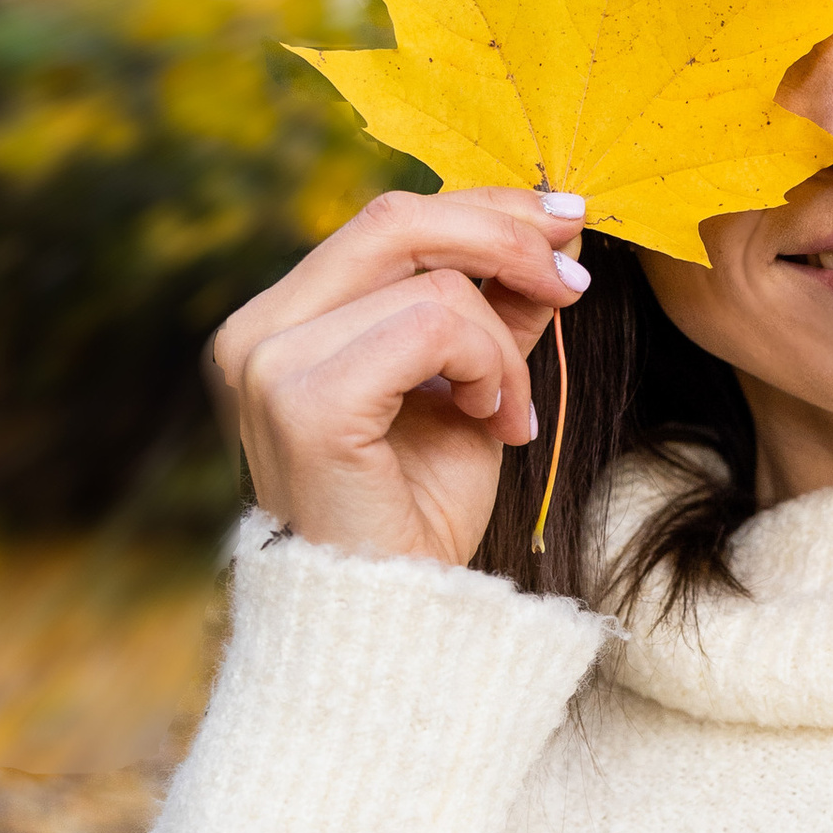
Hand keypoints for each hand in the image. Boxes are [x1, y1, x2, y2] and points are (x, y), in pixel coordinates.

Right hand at [212, 189, 590, 567]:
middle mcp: (258, 332)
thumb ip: (494, 313)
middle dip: (506, 237)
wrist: (390, 624)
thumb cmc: (416, 520)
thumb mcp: (471, 393)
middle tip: (574, 281)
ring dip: (502, 346)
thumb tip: (555, 237)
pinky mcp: (306, 401)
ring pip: (431, 282)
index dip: (481, 209)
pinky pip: (433, 326)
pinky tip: (492, 423)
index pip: (385, 223)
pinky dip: (488, 368)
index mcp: (283, 322)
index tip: (564, 224)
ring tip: (506, 413)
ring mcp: (270, 363)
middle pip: (396, 220)